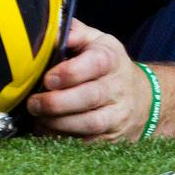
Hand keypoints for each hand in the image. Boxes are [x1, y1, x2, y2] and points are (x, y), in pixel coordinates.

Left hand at [24, 19, 156, 141]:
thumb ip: (74, 32)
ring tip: (38, 118)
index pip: (96, 64)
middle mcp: (118, 87)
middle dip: (56, 102)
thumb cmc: (108, 66)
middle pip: (89, 97)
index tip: (48, 78)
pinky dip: (64, 140)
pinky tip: (48, 132)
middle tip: (33, 103)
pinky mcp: (112, 138)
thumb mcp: (97, 41)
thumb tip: (49, 30)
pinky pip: (87, 143)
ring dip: (58, 124)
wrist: (141, 98)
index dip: (70, 73)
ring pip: (89, 124)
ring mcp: (117, 115)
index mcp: (112, 59)